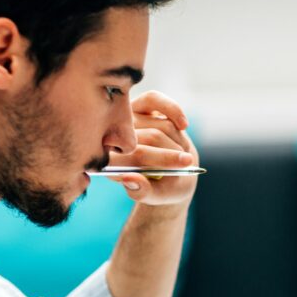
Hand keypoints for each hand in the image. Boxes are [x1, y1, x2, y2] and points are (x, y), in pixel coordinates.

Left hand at [110, 90, 198, 207]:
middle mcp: (115, 137)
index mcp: (111, 163)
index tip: (185, 163)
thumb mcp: (155, 196)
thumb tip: (130, 179)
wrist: (171, 174)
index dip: (161, 158)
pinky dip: (174, 111)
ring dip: (176, 140)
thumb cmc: (161, 187)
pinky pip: (155, 100)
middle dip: (172, 152)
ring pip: (160, 125)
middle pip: (149, 139)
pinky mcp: (140, 105)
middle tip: (186, 162)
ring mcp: (127, 119)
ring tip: (181, 153)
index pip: (130, 156)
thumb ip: (142, 192)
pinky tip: (184, 125)